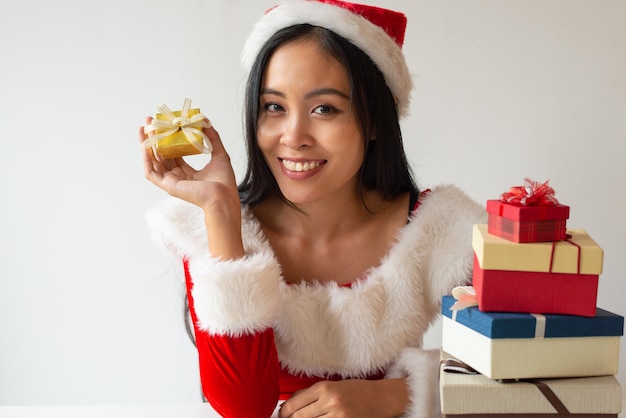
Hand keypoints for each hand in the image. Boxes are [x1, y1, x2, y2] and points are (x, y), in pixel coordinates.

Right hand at [139, 117, 238, 211]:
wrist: (223, 197)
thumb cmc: (224, 182)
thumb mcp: (220, 154)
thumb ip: (213, 138)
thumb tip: (205, 121)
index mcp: (188, 173)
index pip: (174, 153)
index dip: (168, 139)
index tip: (165, 124)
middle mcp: (178, 177)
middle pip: (161, 155)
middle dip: (154, 138)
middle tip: (150, 121)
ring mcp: (172, 182)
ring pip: (154, 162)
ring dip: (147, 145)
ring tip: (144, 129)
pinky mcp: (168, 186)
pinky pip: (151, 173)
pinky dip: (146, 161)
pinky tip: (145, 148)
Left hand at [278, 378, 408, 417]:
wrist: (381, 398)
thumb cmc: (356, 390)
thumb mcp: (333, 385)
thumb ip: (312, 393)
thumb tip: (290, 402)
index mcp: (324, 388)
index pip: (294, 404)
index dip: (284, 413)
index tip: (282, 415)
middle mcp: (330, 401)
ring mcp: (338, 416)